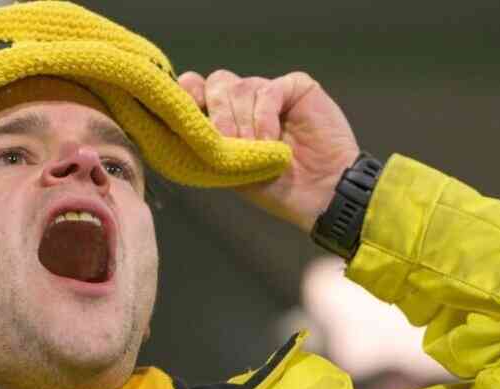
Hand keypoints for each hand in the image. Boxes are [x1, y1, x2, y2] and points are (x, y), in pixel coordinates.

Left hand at [178, 70, 360, 233]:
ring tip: (258, 148)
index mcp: (224, 116)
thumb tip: (179, 119)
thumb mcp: (230, 167)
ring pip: (241, 86)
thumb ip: (207, 143)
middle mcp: (244, 100)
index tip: (185, 111)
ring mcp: (270, 91)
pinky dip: (265, 116)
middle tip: (230, 143)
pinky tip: (273, 140)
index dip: (187, 93)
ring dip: (244, 122)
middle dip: (219, 115)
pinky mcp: (296, 87)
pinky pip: (268, 90)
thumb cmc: (275, 186)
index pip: (196, 88)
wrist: (319, 193)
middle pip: (217, 84)